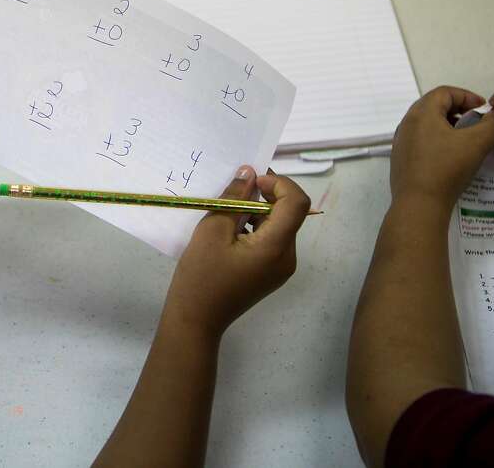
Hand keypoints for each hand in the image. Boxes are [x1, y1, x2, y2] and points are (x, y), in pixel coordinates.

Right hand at [168, 166, 310, 332]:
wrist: (196, 320)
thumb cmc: (201, 276)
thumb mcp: (212, 230)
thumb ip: (233, 198)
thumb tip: (249, 173)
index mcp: (276, 247)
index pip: (297, 202)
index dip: (278, 183)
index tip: (251, 181)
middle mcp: (288, 257)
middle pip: (289, 213)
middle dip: (265, 195)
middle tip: (234, 191)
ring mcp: (281, 267)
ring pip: (279, 225)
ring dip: (258, 210)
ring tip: (227, 213)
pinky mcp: (271, 273)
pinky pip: (272, 240)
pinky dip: (256, 227)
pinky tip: (231, 232)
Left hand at [390, 87, 493, 211]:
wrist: (419, 202)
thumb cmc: (447, 168)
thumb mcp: (478, 143)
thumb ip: (491, 124)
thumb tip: (492, 117)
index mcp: (421, 114)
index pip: (444, 92)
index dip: (466, 96)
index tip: (483, 109)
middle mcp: (406, 123)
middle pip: (432, 105)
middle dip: (456, 108)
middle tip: (474, 120)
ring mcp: (400, 141)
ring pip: (425, 123)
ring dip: (446, 124)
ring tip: (464, 136)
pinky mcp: (400, 157)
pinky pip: (419, 138)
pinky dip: (436, 138)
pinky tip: (449, 153)